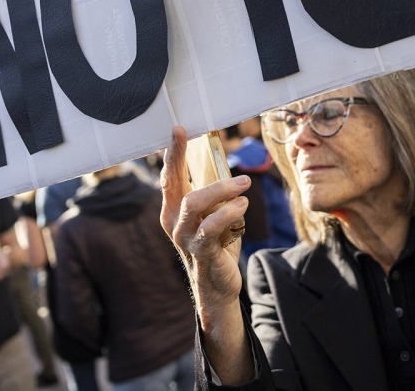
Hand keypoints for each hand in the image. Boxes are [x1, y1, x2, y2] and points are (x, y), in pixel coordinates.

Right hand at [159, 126, 249, 312]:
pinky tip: (242, 205)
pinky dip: (228, 212)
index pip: (170, 175)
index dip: (173, 151)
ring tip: (244, 184)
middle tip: (204, 142)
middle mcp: (173, 220)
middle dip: (186, 160)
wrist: (217, 284)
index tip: (178, 128)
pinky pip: (211, 227)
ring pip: (194, 203)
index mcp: (174, 208)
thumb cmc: (217, 243)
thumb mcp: (214, 213)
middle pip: (174, 184)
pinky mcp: (200, 252)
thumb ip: (215, 194)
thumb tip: (228, 166)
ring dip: (221, 189)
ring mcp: (184, 237)